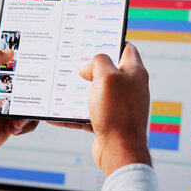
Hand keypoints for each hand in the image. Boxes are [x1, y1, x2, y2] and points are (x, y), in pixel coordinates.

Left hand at [0, 41, 37, 173]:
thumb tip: (10, 52)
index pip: (3, 49)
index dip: (16, 45)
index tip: (31, 44)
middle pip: (23, 71)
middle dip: (32, 76)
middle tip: (36, 81)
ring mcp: (7, 100)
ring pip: (31, 94)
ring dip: (30, 104)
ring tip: (16, 114)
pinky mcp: (13, 118)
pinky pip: (30, 116)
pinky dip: (26, 121)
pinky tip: (13, 126)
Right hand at [50, 42, 150, 175]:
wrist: (120, 151)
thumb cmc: (118, 113)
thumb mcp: (107, 77)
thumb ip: (98, 63)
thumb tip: (87, 68)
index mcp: (134, 73)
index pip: (126, 49)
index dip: (111, 41)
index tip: (93, 39)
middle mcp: (128, 88)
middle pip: (107, 70)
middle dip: (89, 67)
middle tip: (72, 63)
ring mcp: (118, 105)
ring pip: (95, 92)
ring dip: (78, 90)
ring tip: (61, 86)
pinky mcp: (107, 121)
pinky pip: (87, 113)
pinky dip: (72, 114)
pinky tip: (56, 115)